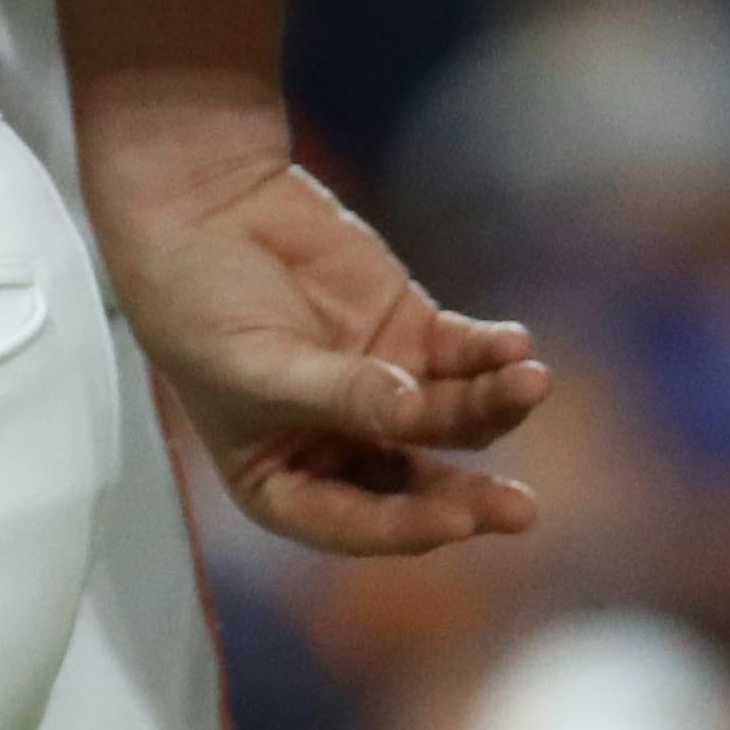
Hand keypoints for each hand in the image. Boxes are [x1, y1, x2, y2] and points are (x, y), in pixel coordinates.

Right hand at [86, 71, 543, 556]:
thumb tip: (413, 413)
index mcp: (285, 480)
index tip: (459, 519)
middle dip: (468, 495)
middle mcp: (340, 444)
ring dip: (493, 407)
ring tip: (530, 382)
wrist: (203, 203)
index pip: (355, 523)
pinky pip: (462, 357)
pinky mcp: (407, 331)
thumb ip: (340, 395)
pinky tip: (515, 346)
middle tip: (518, 509)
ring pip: (451, 418)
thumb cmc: (199, 302)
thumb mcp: (257, 366)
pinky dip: (491, 354)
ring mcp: (380, 387)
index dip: (407, 526)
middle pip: (417, 483)